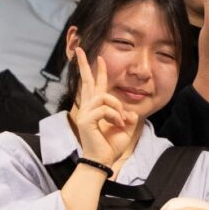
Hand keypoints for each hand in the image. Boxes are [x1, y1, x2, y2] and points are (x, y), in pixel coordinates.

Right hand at [70, 47, 137, 167]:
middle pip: (86, 81)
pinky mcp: (86, 119)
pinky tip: (118, 125)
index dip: (99, 71)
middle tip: (79, 48)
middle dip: (85, 64)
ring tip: (121, 120)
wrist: (103, 161)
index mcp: (97, 108)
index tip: (99, 57)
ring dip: (117, 108)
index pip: (96, 86)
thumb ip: (128, 116)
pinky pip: (105, 109)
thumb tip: (129, 111)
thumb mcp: (125, 128)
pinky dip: (115, 116)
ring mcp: (86, 113)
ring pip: (104, 96)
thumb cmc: (111, 146)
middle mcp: (89, 107)